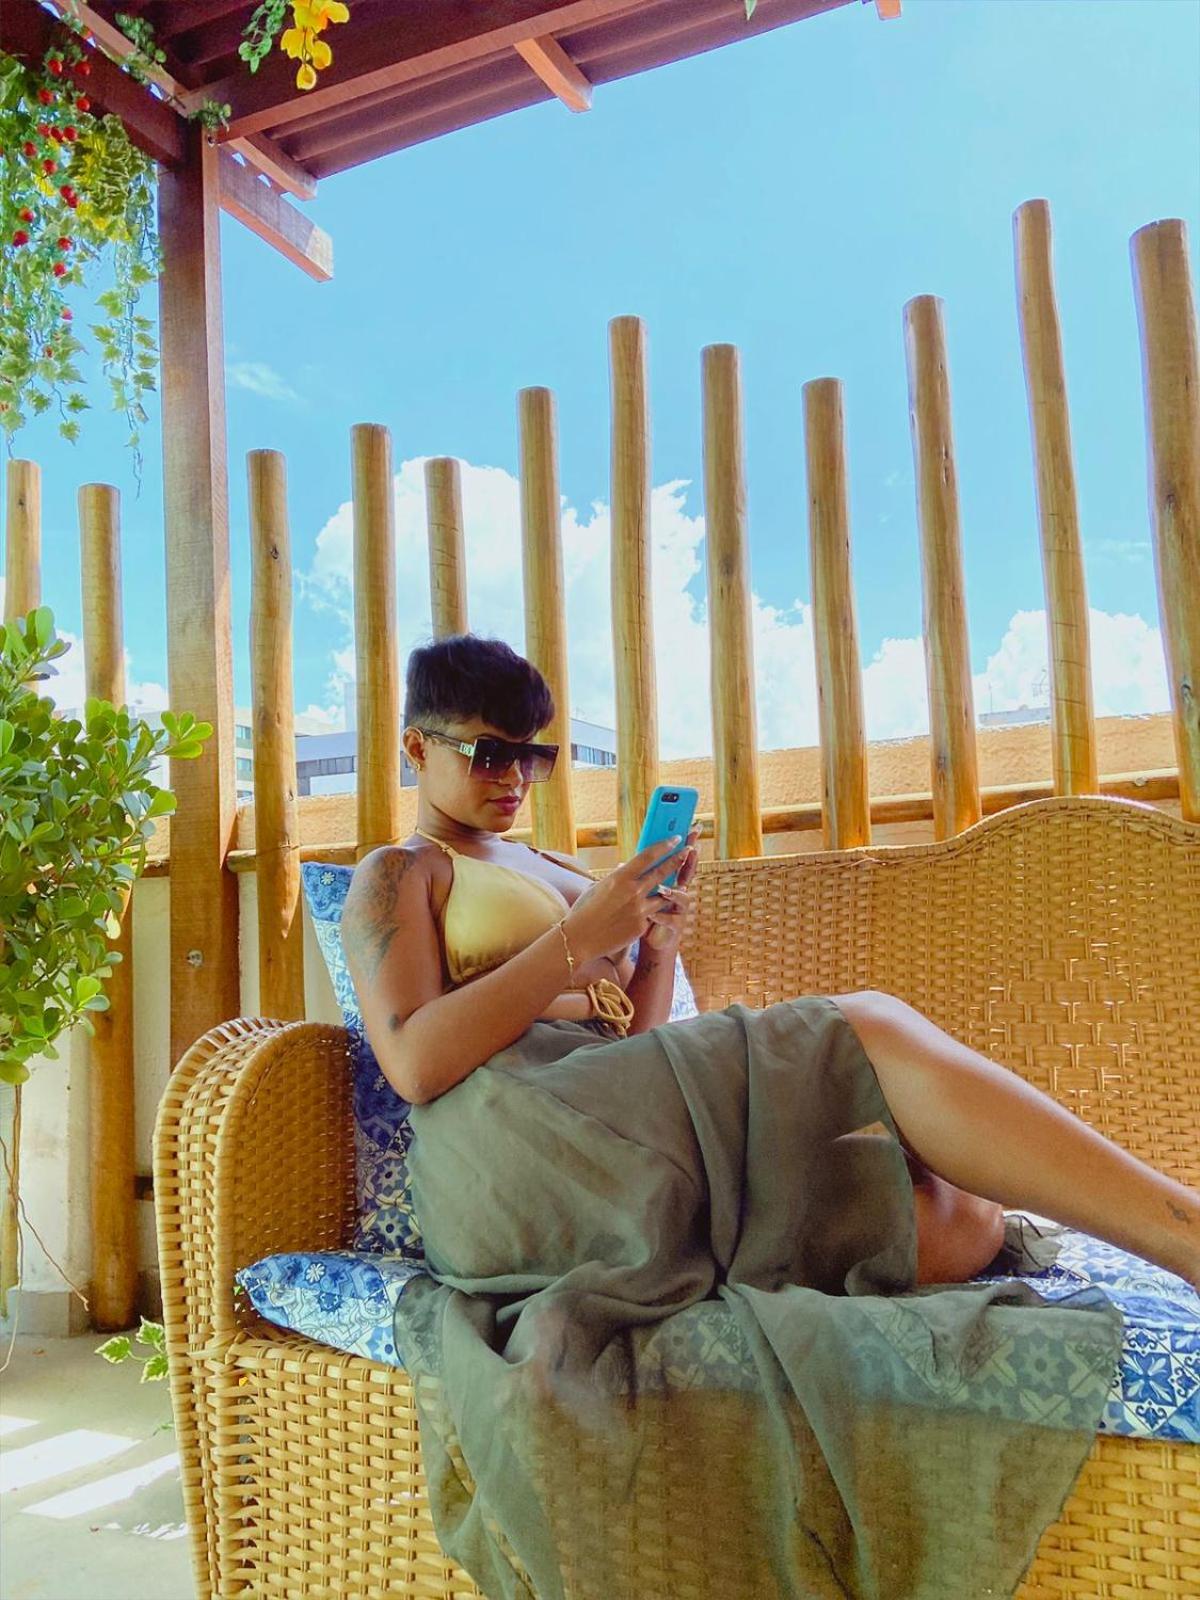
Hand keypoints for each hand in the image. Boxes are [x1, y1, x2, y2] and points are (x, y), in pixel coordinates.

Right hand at [562, 833, 692, 963]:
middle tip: (687, 852)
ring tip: (679, 882)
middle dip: (677, 860)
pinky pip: (653, 914)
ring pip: (663, 895)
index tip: (676, 839)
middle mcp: (632, 892)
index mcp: (620, 878)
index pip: (648, 856)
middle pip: (661, 873)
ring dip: (671, 888)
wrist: (580, 939)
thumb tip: (629, 868)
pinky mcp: (642, 926)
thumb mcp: (600, 887)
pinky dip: (655, 910)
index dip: (664, 846)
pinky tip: (657, 908)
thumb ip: (618, 877)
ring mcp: (639, 910)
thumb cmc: (586, 910)